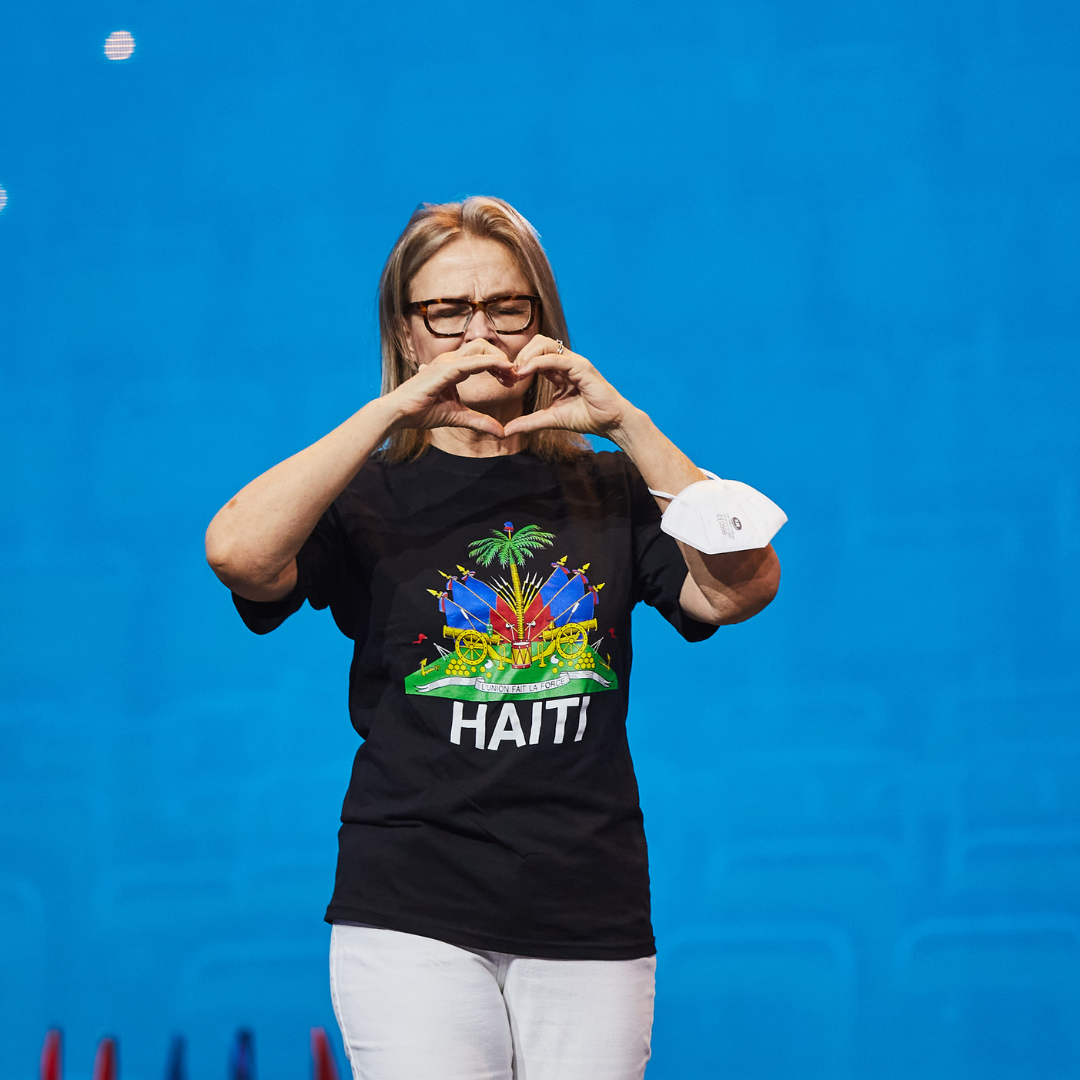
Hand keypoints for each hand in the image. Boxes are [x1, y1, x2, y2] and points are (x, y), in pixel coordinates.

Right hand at [386, 340, 520, 437]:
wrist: (398, 413)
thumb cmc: (422, 412)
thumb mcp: (458, 416)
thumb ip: (480, 421)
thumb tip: (501, 432)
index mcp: (453, 367)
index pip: (482, 356)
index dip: (499, 366)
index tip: (511, 381)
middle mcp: (450, 360)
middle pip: (484, 346)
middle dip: (503, 359)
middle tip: (514, 379)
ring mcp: (447, 362)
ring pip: (482, 348)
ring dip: (501, 361)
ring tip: (512, 377)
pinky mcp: (446, 369)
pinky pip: (474, 362)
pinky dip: (492, 364)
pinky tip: (505, 372)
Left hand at [502, 337, 631, 438]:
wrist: (610, 423)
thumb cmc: (586, 418)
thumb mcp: (550, 419)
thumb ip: (529, 422)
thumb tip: (506, 431)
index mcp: (559, 370)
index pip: (535, 354)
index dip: (520, 363)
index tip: (509, 379)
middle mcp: (566, 362)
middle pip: (538, 342)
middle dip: (521, 355)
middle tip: (512, 375)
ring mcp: (574, 362)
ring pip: (544, 344)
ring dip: (527, 356)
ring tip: (518, 373)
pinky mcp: (581, 367)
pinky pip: (556, 358)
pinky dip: (537, 362)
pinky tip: (525, 372)